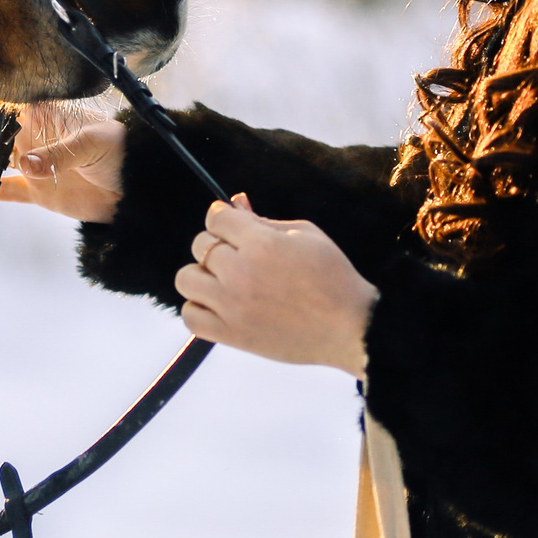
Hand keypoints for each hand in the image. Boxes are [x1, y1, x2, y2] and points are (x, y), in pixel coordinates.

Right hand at [0, 89, 125, 222]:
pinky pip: (8, 190)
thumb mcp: (93, 144)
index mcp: (46, 118)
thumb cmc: (120, 152)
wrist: (138, 188)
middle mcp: (35, 138)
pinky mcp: (40, 192)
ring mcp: (35, 164)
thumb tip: (25, 165)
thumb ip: (59, 154)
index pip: (6, 101)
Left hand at [177, 198, 377, 375]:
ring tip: (226, 280)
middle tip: (241, 255)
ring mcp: (232, 306)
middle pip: (200, 245)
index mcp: (261, 243)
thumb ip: (264, 220)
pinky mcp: (232, 335)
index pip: (215, 217)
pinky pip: (190, 317)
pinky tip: (220, 304)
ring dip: (202, 275)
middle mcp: (240, 273)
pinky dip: (199, 308)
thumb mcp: (305, 234)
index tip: (232, 224)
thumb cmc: (333, 276)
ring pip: (186, 279)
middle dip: (218, 244)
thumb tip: (235, 202)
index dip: (223, 217)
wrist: (350, 327)